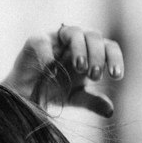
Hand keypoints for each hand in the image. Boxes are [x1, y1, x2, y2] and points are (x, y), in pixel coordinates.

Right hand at [4, 25, 123, 116]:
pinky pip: (43, 41)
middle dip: (97, 55)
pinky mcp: (35, 42)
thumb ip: (92, 101)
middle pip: (94, 36)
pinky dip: (48, 54)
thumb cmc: (54, 90)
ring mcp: (55, 39)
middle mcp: (75, 41)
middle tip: (94, 75)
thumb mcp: (76, 97)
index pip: (109, 46)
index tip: (116, 76)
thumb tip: (110, 111)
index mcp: (90, 51)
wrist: (25, 95)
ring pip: (74, 32)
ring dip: (80, 49)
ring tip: (80, 68)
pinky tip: (52, 71)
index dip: (114, 58)